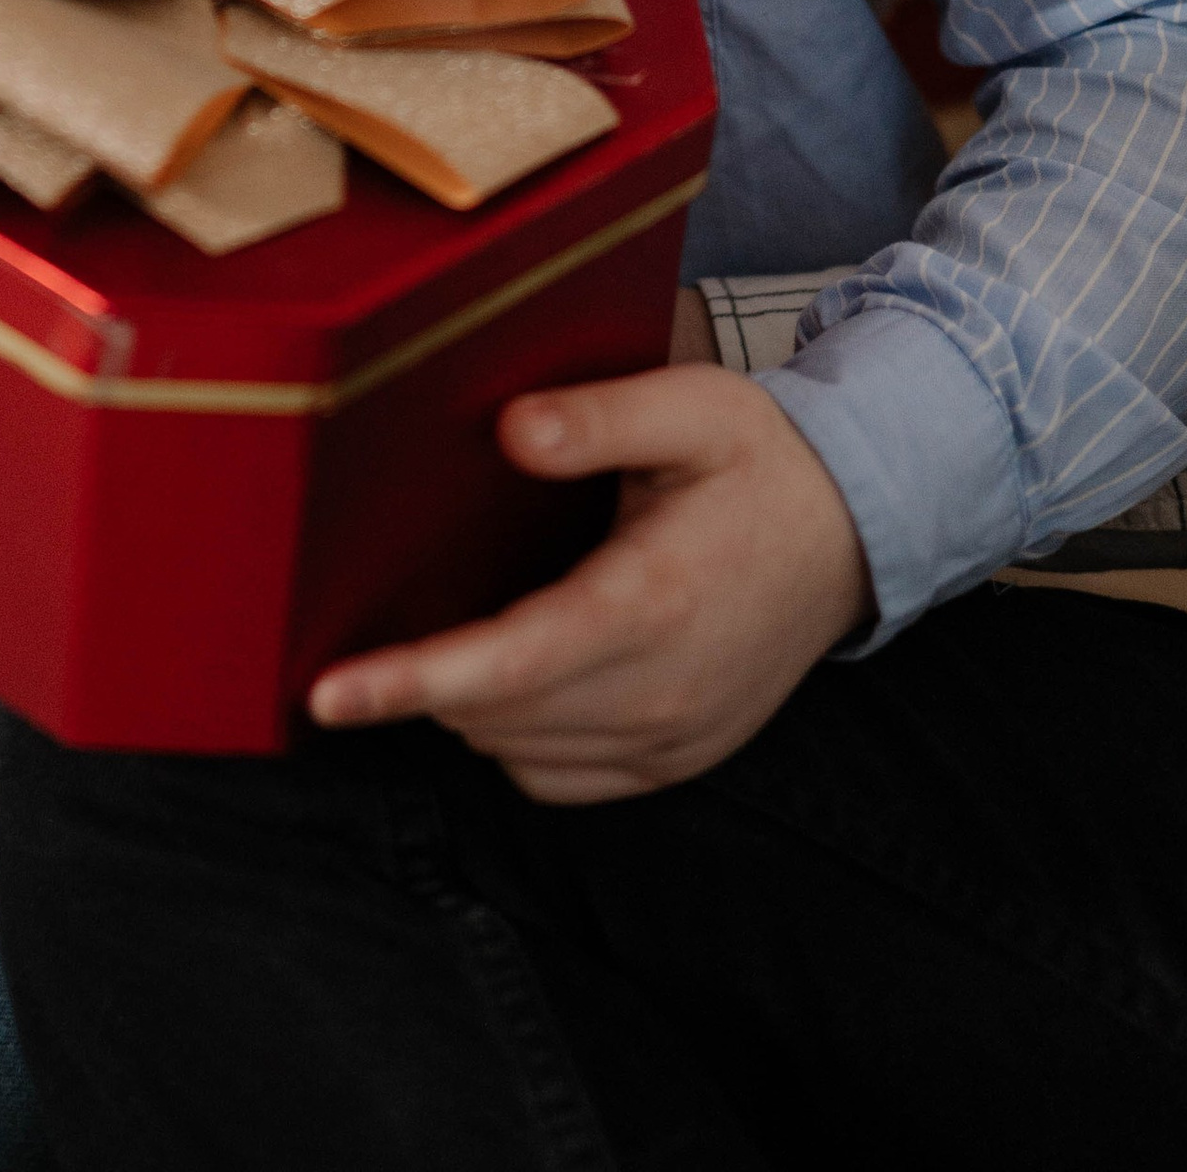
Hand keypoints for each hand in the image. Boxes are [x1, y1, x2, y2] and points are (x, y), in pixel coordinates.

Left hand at [308, 363, 869, 801]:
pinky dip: (516, 740)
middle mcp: (663, 690)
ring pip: (519, 754)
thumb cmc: (763, 459)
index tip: (328, 693)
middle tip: (367, 629)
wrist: (858, 529)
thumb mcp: (691, 405)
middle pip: (497, 716)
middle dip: (420, 684)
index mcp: (654, 602)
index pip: (508, 664)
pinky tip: (511, 680)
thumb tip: (510, 431)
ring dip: (467, 710)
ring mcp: (674, 738)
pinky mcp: (679, 759)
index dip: (410, 682)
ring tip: (443, 641)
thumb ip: (598, 417)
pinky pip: (562, 780)